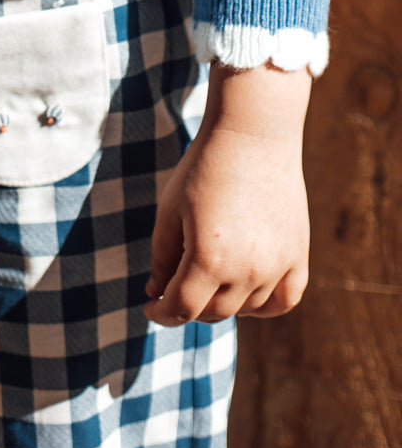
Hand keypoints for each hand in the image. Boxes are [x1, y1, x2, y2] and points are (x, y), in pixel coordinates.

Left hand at [143, 62, 311, 326]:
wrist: (253, 135)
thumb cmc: (204, 167)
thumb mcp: (170, 209)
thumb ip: (161, 256)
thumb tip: (156, 292)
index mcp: (208, 258)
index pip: (181, 309)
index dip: (161, 313)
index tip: (150, 307)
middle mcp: (246, 270)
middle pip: (212, 313)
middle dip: (188, 306)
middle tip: (175, 289)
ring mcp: (277, 266)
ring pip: (246, 309)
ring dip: (222, 304)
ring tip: (207, 283)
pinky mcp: (297, 255)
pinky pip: (284, 301)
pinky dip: (264, 307)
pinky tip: (245, 295)